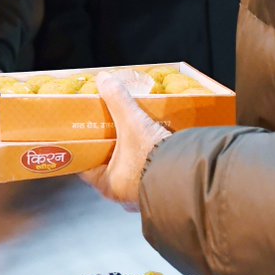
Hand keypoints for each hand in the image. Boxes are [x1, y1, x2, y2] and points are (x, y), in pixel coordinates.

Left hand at [79, 72, 171, 208]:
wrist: (191, 176)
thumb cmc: (155, 160)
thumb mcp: (132, 124)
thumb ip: (117, 100)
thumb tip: (104, 80)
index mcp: (108, 185)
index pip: (86, 166)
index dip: (83, 147)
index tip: (83, 133)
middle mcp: (123, 194)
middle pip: (107, 165)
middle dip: (108, 146)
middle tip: (107, 127)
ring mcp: (142, 194)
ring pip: (128, 168)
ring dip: (129, 151)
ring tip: (129, 131)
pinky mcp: (161, 189)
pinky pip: (147, 171)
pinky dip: (146, 157)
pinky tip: (150, 141)